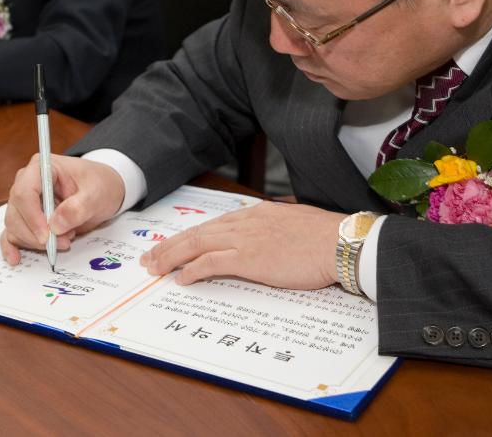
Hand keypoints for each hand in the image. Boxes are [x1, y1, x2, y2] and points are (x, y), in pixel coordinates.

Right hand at [0, 155, 125, 265]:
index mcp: (42, 168)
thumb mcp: (96, 194)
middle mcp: (27, 182)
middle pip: (17, 212)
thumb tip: (56, 225)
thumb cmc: (98, 184)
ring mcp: (24, 201)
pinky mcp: (26, 217)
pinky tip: (15, 257)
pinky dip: (12, 246)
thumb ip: (78, 208)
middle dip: (36, 234)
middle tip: (62, 243)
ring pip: (14, 225)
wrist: (102, 189)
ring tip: (63, 240)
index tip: (47, 236)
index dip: (33, 217)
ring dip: (35, 241)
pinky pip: (12, 232)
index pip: (25, 192)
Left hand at [140, 202, 342, 290]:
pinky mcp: (250, 258)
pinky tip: (181, 279)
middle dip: (171, 245)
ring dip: (172, 257)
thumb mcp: (296, 224)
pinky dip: (192, 269)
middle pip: (198, 232)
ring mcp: (246, 239)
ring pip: (198, 244)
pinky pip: (211, 262)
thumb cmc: (327, 237)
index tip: (175, 244)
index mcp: (257, 213)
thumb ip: (277, 228)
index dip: (190, 236)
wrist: (341, 242)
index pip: (214, 225)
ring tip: (155, 268)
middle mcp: (246, 222)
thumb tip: (271, 237)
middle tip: (150, 257)